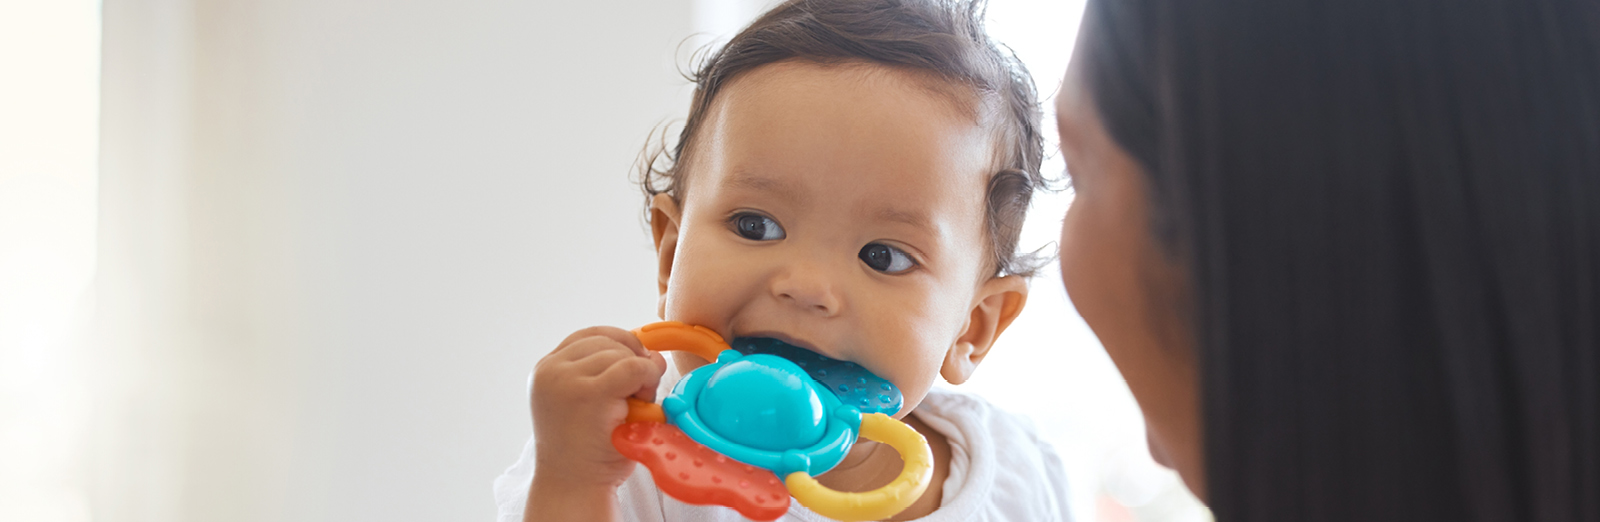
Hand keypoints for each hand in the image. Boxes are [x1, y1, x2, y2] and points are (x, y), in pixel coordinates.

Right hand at [525, 326, 666, 520]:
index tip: (633, 368)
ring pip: (622, 353)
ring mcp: (566, 380)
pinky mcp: (588, 394)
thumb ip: (606, 371)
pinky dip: (647, 379)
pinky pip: (633, 368)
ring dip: (640, 375)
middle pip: (608, 341)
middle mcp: (551, 370)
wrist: (575, 486)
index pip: (591, 336)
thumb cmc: (588, 449)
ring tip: (633, 407)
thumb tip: (654, 352)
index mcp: (546, 369)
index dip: (620, 345)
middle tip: (634, 397)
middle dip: (631, 361)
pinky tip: (642, 402)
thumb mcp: (586, 400)